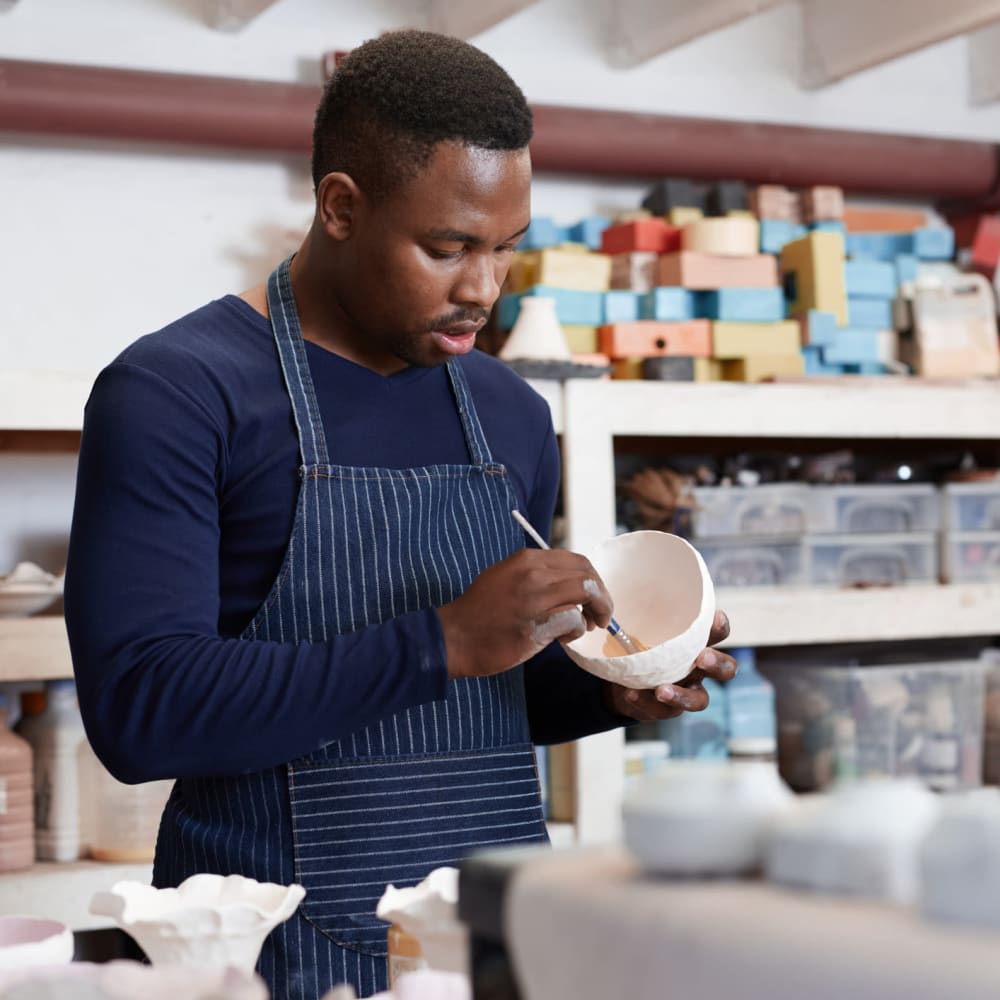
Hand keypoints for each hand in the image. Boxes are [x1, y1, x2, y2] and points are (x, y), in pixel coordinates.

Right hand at [438, 547, 613, 679]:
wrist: (455, 636)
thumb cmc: (481, 611)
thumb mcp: (506, 576)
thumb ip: (537, 575)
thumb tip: (569, 582)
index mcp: (526, 559)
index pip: (577, 561)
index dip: (593, 580)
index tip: (594, 596)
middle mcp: (533, 573)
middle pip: (588, 575)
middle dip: (602, 596)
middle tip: (600, 615)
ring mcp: (535, 598)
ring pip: (586, 593)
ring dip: (594, 612)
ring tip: (585, 627)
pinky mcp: (537, 625)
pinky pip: (573, 620)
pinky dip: (576, 630)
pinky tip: (563, 639)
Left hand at [603, 610, 735, 721]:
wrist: (622, 679)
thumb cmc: (640, 646)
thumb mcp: (643, 629)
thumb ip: (646, 617)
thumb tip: (632, 585)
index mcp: (696, 643)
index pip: (718, 633)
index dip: (720, 627)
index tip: (715, 617)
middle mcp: (698, 668)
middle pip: (726, 669)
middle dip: (717, 663)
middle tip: (702, 658)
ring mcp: (686, 691)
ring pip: (700, 699)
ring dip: (682, 696)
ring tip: (661, 690)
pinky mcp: (668, 709)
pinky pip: (664, 711)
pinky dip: (646, 702)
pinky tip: (631, 693)